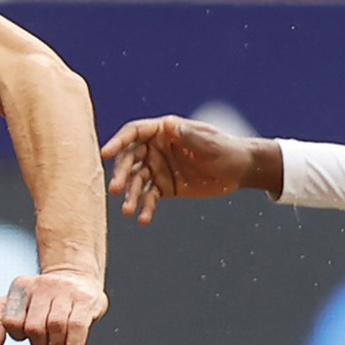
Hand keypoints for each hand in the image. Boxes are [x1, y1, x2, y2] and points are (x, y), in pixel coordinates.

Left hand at [0, 266, 107, 344]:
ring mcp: (66, 291)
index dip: (18, 335)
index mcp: (21, 287)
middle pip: (34, 327)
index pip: (11, 321)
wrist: (77, 277)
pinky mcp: (86, 300)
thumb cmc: (42, 299)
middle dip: (39, 344)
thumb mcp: (14, 305)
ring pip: (56, 326)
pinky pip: (77, 327)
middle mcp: (43, 285)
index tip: (27, 335)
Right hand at [100, 117, 283, 223]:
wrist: (239, 170)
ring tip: (127, 211)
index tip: (105, 153)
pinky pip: (149, 198)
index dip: (118, 141)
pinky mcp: (164, 187)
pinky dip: (145, 208)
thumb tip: (167, 125)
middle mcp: (155, 149)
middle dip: (121, 174)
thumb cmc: (225, 148)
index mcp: (163, 132)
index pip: (134, 133)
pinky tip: (143, 219)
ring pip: (136, 182)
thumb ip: (186, 135)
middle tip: (115, 190)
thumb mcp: (207, 142)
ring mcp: (158, 169)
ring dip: (130, 196)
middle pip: (129, 159)